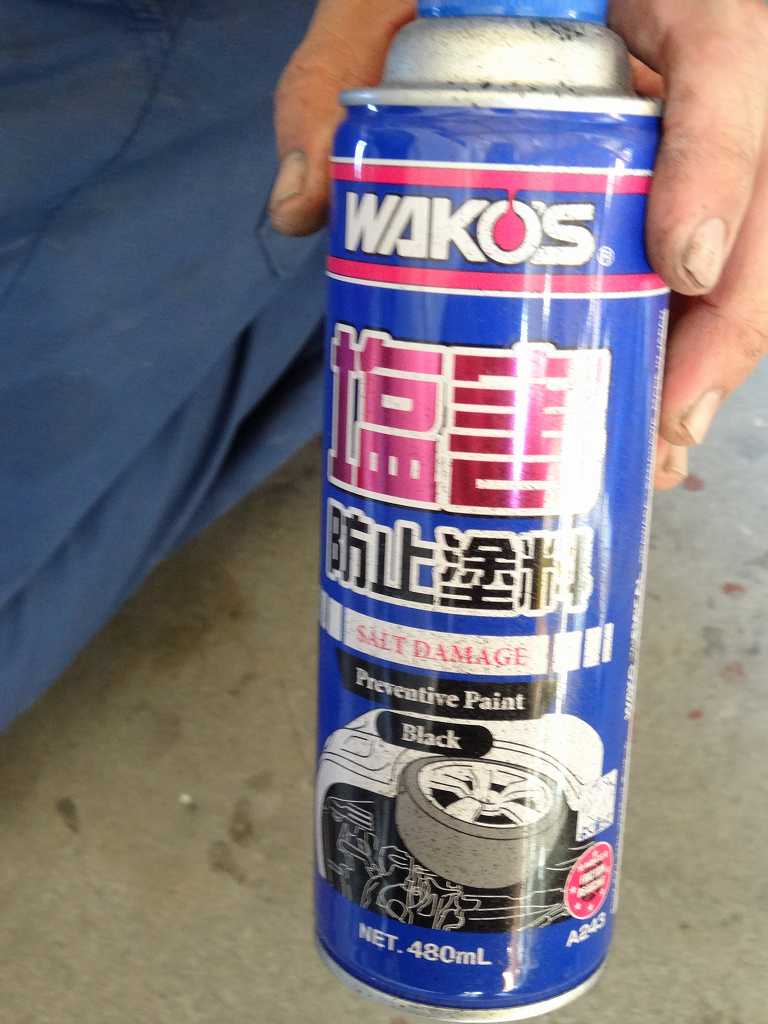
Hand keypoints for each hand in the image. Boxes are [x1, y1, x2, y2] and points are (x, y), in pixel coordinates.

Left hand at [271, 0, 767, 490]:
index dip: (718, 165)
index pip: (726, 60)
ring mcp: (690, 134)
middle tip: (672, 417)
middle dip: (728, 315)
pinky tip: (641, 409)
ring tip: (659, 448)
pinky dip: (674, 338)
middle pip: (764, 187)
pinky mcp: (665, 185)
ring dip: (707, 352)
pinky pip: (700, 260)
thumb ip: (335, 78)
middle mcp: (692, 67)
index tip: (679, 267)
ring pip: (746, 241)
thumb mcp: (381, 2)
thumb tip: (300, 206)